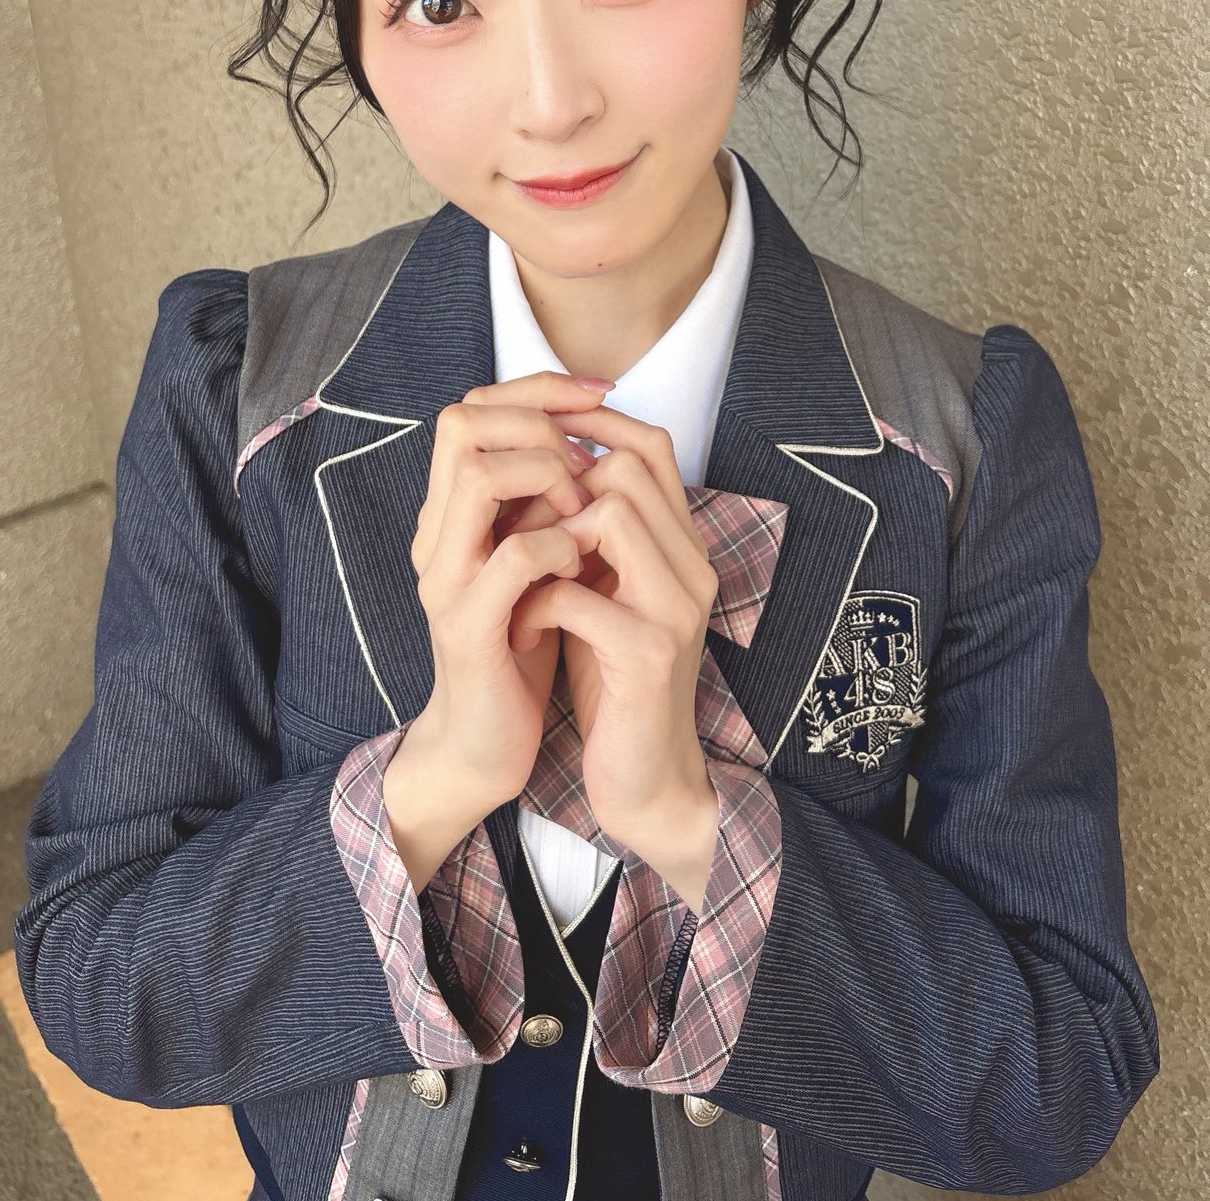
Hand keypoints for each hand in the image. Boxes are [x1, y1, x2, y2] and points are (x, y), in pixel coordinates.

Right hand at [407, 371, 615, 811]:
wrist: (488, 744)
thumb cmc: (520, 645)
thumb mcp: (533, 559)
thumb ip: (540, 503)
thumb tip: (588, 434)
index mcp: (449, 513)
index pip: (471, 407)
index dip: (536, 388)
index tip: (597, 396)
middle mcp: (435, 534)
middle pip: (461, 423)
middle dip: (538, 423)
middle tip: (587, 461)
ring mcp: (445, 579)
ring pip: (476, 476)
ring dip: (545, 476)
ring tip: (582, 508)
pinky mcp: (467, 628)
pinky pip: (513, 559)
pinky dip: (558, 546)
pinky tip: (581, 563)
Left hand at [508, 403, 718, 844]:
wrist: (648, 782)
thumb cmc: (616, 683)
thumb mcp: (609, 595)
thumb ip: (595, 539)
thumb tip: (547, 471)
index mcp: (683, 547)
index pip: (652, 444)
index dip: (591, 427)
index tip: (536, 438)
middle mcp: (692, 566)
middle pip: (628, 469)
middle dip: (558, 487)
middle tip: (517, 530)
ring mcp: (676, 608)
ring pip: (610, 515)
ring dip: (546, 539)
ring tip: (518, 579)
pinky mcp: (648, 655)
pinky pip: (576, 593)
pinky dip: (534, 605)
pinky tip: (519, 632)